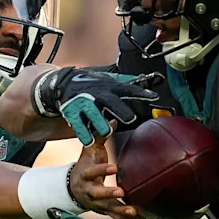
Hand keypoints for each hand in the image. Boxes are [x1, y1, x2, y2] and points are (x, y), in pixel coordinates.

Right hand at [34, 67, 162, 144]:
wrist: (64, 83)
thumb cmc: (91, 84)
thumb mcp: (108, 79)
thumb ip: (125, 81)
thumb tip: (147, 79)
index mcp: (109, 87)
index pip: (128, 89)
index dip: (140, 92)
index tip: (153, 97)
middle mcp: (98, 94)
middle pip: (111, 102)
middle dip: (120, 109)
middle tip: (130, 118)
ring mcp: (84, 103)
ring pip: (93, 114)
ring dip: (100, 123)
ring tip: (107, 131)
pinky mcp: (72, 112)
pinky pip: (78, 124)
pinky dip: (83, 132)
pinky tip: (88, 139)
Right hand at [69, 138, 143, 218]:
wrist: (72, 188)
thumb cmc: (85, 165)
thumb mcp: (89, 150)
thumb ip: (99, 136)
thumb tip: (113, 120)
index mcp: (85, 175)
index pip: (91, 172)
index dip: (102, 170)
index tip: (114, 167)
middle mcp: (89, 191)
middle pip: (97, 194)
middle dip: (108, 194)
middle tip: (121, 192)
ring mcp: (96, 203)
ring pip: (107, 209)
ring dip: (121, 211)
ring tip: (135, 211)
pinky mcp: (104, 211)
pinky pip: (115, 217)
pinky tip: (143, 218)